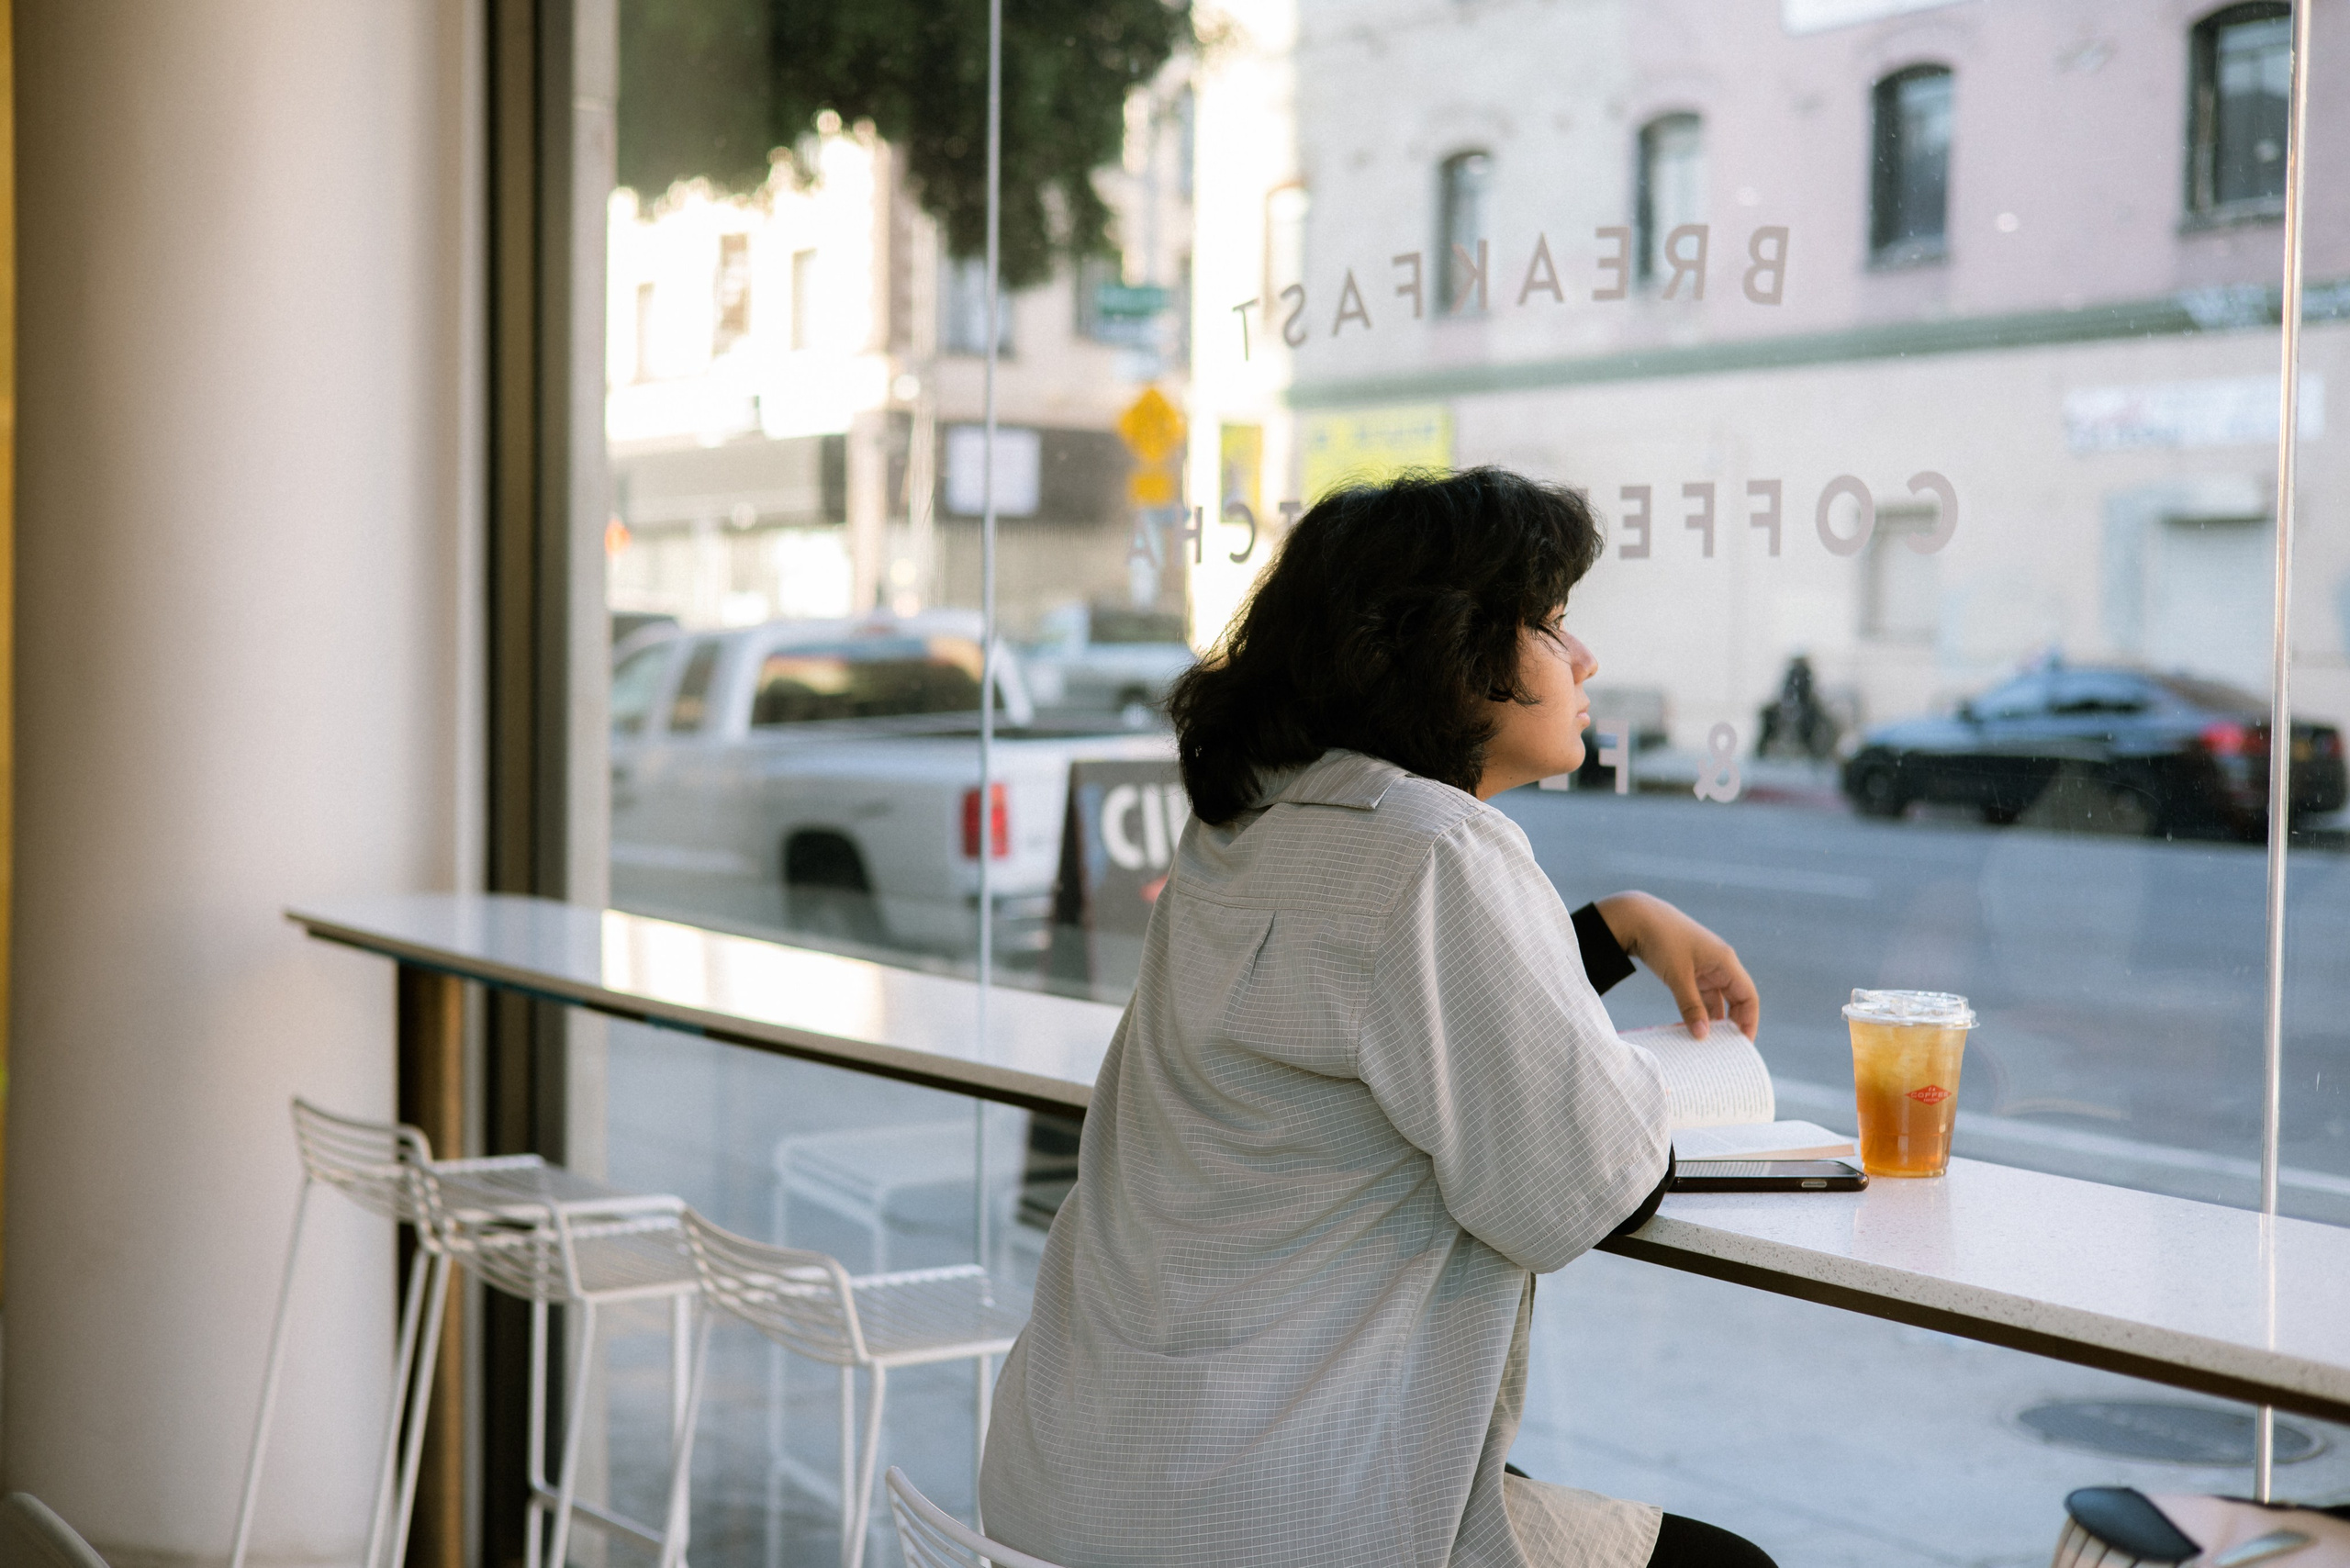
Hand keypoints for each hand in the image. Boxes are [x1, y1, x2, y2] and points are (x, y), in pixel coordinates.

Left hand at [1593, 891, 1759, 1039]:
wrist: (1636, 916)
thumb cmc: (1661, 940)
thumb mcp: (1677, 976)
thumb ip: (1691, 1007)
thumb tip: (1702, 1036)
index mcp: (1725, 961)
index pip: (1748, 996)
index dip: (1749, 1021)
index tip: (1743, 1045)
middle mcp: (1720, 963)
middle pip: (1736, 999)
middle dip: (1733, 1023)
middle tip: (1725, 1050)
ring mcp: (1705, 966)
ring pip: (1717, 999)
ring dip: (1713, 1019)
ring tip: (1708, 1044)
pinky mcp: (1690, 968)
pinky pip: (1701, 994)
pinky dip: (1699, 1010)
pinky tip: (1692, 1028)